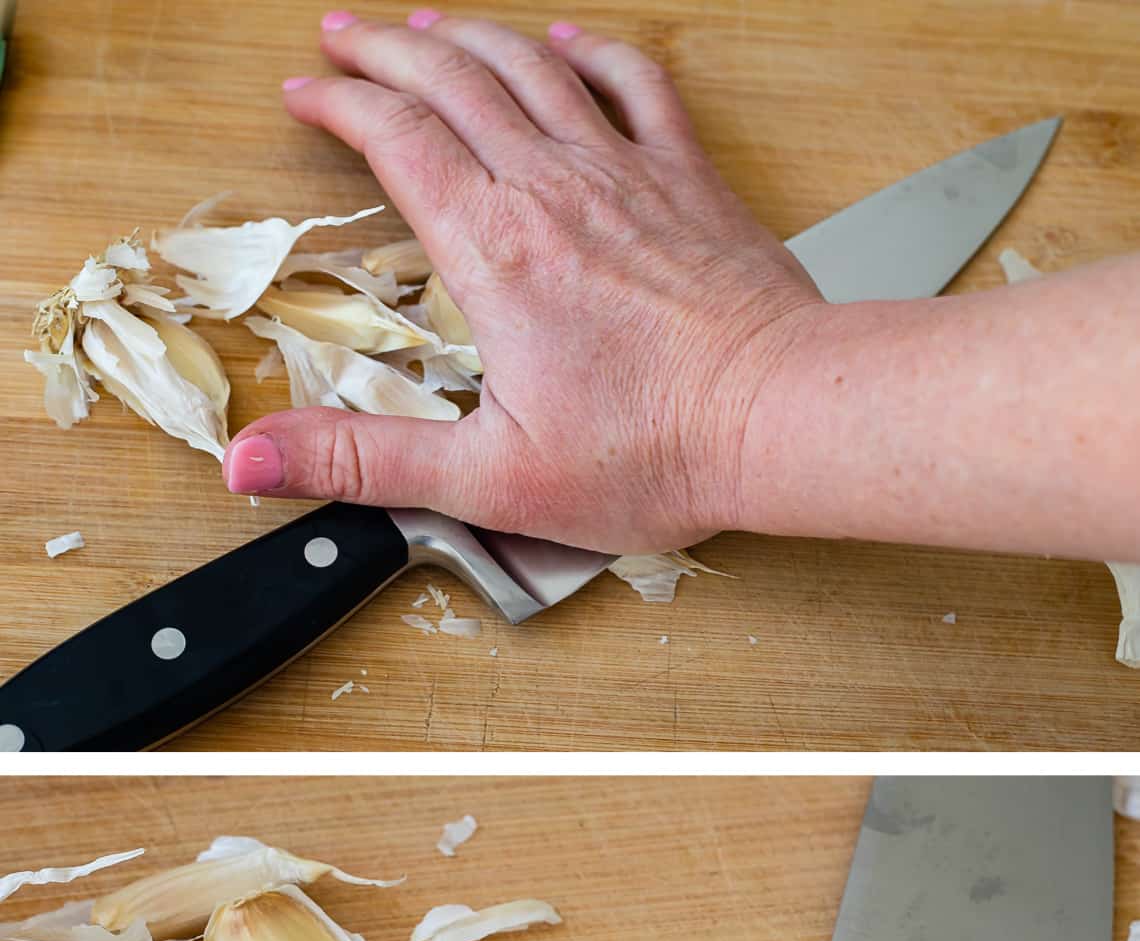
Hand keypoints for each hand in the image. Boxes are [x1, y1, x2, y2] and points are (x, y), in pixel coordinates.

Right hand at [223, 10, 824, 551]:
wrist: (781, 420)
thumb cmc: (655, 453)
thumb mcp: (488, 480)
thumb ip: (365, 462)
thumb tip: (254, 460)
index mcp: (495, 252)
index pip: (396, 141)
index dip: (341, 106)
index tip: (306, 92)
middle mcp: (554, 190)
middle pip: (453, 82)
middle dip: (386, 48)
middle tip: (343, 34)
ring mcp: (627, 175)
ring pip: (532, 68)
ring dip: (470, 36)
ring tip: (428, 22)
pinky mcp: (688, 183)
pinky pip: (635, 86)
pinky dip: (594, 54)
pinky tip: (570, 41)